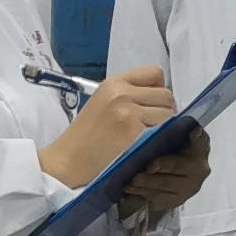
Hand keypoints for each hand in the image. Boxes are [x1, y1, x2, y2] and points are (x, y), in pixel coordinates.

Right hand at [42, 68, 176, 189]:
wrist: (66, 162)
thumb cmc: (85, 136)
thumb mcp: (103, 102)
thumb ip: (129, 94)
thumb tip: (163, 97)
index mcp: (113, 83)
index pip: (155, 73)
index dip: (158, 89)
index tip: (150, 105)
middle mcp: (121, 94)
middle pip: (166, 95)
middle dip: (164, 111)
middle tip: (150, 127)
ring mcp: (128, 113)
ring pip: (169, 114)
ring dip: (165, 127)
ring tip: (146, 138)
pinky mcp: (134, 134)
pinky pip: (163, 132)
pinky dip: (160, 141)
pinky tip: (145, 147)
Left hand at [118, 125, 211, 223]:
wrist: (170, 179)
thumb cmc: (167, 153)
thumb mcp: (168, 142)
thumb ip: (164, 137)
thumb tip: (148, 133)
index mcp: (199, 149)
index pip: (201, 140)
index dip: (198, 136)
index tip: (194, 131)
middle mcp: (199, 169)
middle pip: (179, 166)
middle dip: (163, 165)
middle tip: (148, 166)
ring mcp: (189, 187)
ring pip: (166, 185)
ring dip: (148, 182)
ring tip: (132, 180)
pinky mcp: (177, 201)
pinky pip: (159, 198)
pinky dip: (142, 193)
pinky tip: (130, 189)